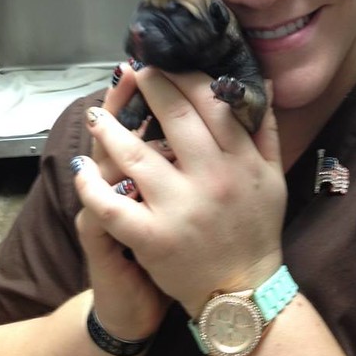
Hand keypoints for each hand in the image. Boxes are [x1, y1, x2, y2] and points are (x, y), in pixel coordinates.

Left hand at [75, 69, 286, 317]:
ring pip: (135, 154)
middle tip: (135, 71)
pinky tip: (82, 168)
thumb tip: (262, 81)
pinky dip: (91, 185)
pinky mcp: (152, 237)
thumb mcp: (273, 176)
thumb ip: (266, 128)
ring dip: (110, 127)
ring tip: (97, 112)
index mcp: (241, 160)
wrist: (241, 291)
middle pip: (175, 117)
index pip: (211, 102)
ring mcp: (179, 208)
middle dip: (151, 86)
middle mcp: (212, 177)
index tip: (168, 63)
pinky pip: (111, 206)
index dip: (185, 76)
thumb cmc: (257, 228)